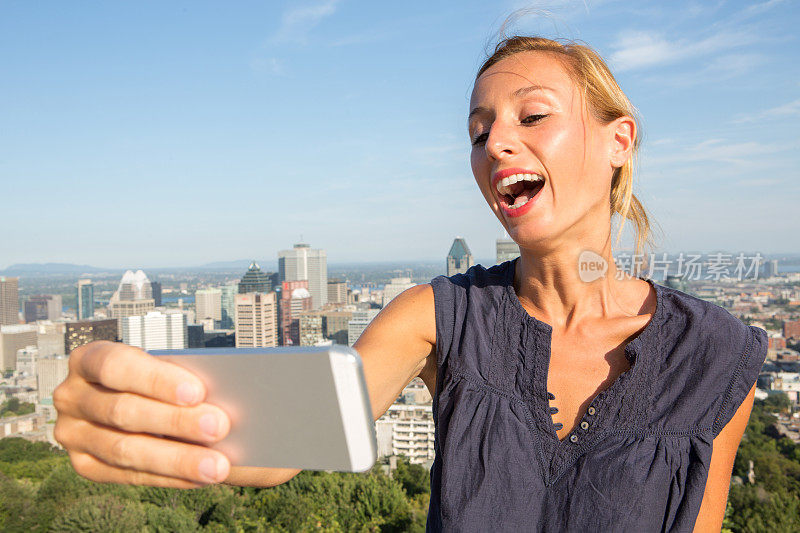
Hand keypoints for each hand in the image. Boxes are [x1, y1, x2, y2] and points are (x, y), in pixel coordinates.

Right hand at [53, 341, 231, 487]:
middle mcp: (72, 396)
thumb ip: (178, 377)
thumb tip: (221, 396)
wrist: (129, 398)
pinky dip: (168, 477)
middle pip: (123, 411)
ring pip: (124, 450)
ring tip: (216, 465)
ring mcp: (73, 434)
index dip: (157, 379)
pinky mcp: (84, 464)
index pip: (116, 366)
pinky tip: (200, 478)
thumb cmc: (151, 377)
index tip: (197, 391)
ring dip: (176, 459)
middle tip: (220, 426)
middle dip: (176, 421)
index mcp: (88, 359)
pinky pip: (127, 476)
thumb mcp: (158, 366)